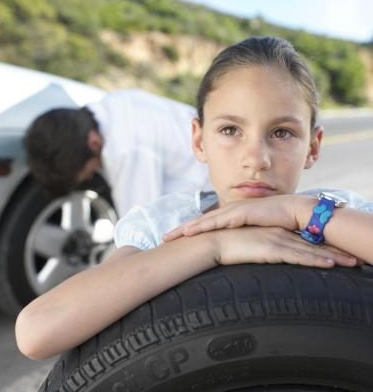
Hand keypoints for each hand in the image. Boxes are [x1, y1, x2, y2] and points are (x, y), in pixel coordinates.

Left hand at [164, 195, 303, 241]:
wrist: (297, 212)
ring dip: (186, 228)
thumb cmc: (280, 223)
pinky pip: (218, 221)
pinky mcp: (241, 213)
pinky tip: (190, 232)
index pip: (208, 224)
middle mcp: (230, 211)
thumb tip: (239, 251)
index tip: (176, 239)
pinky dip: (202, 226)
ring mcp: (235, 210)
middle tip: (164, 238)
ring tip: (170, 236)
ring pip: (205, 221)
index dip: (192, 231)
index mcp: (233, 216)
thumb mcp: (258, 234)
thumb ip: (246, 239)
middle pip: (201, 221)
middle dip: (181, 230)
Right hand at [212, 226, 357, 268]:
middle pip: (312, 244)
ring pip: (311, 250)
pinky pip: (298, 256)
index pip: (303, 240)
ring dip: (333, 257)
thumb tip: (262, 252)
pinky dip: (315, 260)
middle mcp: (279, 234)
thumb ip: (257, 246)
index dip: (322, 245)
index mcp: (274, 232)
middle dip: (335, 250)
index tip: (337, 252)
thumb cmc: (227, 243)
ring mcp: (277, 241)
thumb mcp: (246, 243)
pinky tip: (330, 264)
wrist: (213, 240)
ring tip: (352, 263)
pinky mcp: (272, 249)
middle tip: (353, 258)